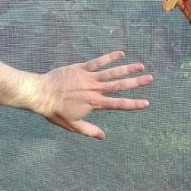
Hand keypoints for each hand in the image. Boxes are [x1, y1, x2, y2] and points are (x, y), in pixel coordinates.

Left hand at [0, 51, 151, 139]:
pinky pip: (98, 62)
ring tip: (140, 65)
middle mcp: (95, 90)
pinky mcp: (81, 68)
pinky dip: (109, 57)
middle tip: (150, 78)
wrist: (41, 94)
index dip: (134, 104)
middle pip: (120, 86)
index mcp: (95, 103)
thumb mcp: (73, 125)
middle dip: (136, 83)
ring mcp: (89, 78)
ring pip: (112, 72)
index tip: (146, 103)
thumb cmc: (55, 111)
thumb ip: (89, 130)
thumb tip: (103, 137)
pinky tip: (121, 53)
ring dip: (127, 69)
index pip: (119, 104)